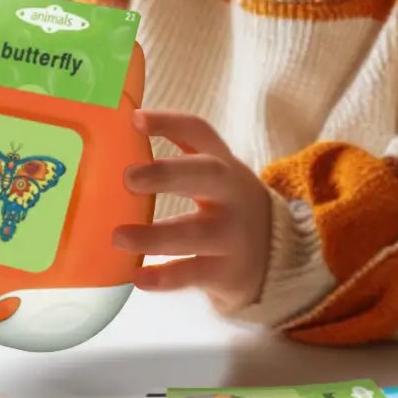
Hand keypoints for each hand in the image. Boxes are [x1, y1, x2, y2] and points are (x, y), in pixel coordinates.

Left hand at [112, 110, 273, 309]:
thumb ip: (178, 158)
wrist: (279, 257)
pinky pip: (194, 273)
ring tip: (118, 236)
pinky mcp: (228, 271)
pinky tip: (138, 277)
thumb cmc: (228, 207)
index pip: (199, 133)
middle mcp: (231, 194)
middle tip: (128, 177)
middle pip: (206, 175)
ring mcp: (232, 235)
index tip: (135, 120)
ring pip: (195, 233)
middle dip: (167, 174)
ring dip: (155, 235)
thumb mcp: (215, 177)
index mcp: (222, 164)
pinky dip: (166, 277)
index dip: (169, 123)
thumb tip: (122, 134)